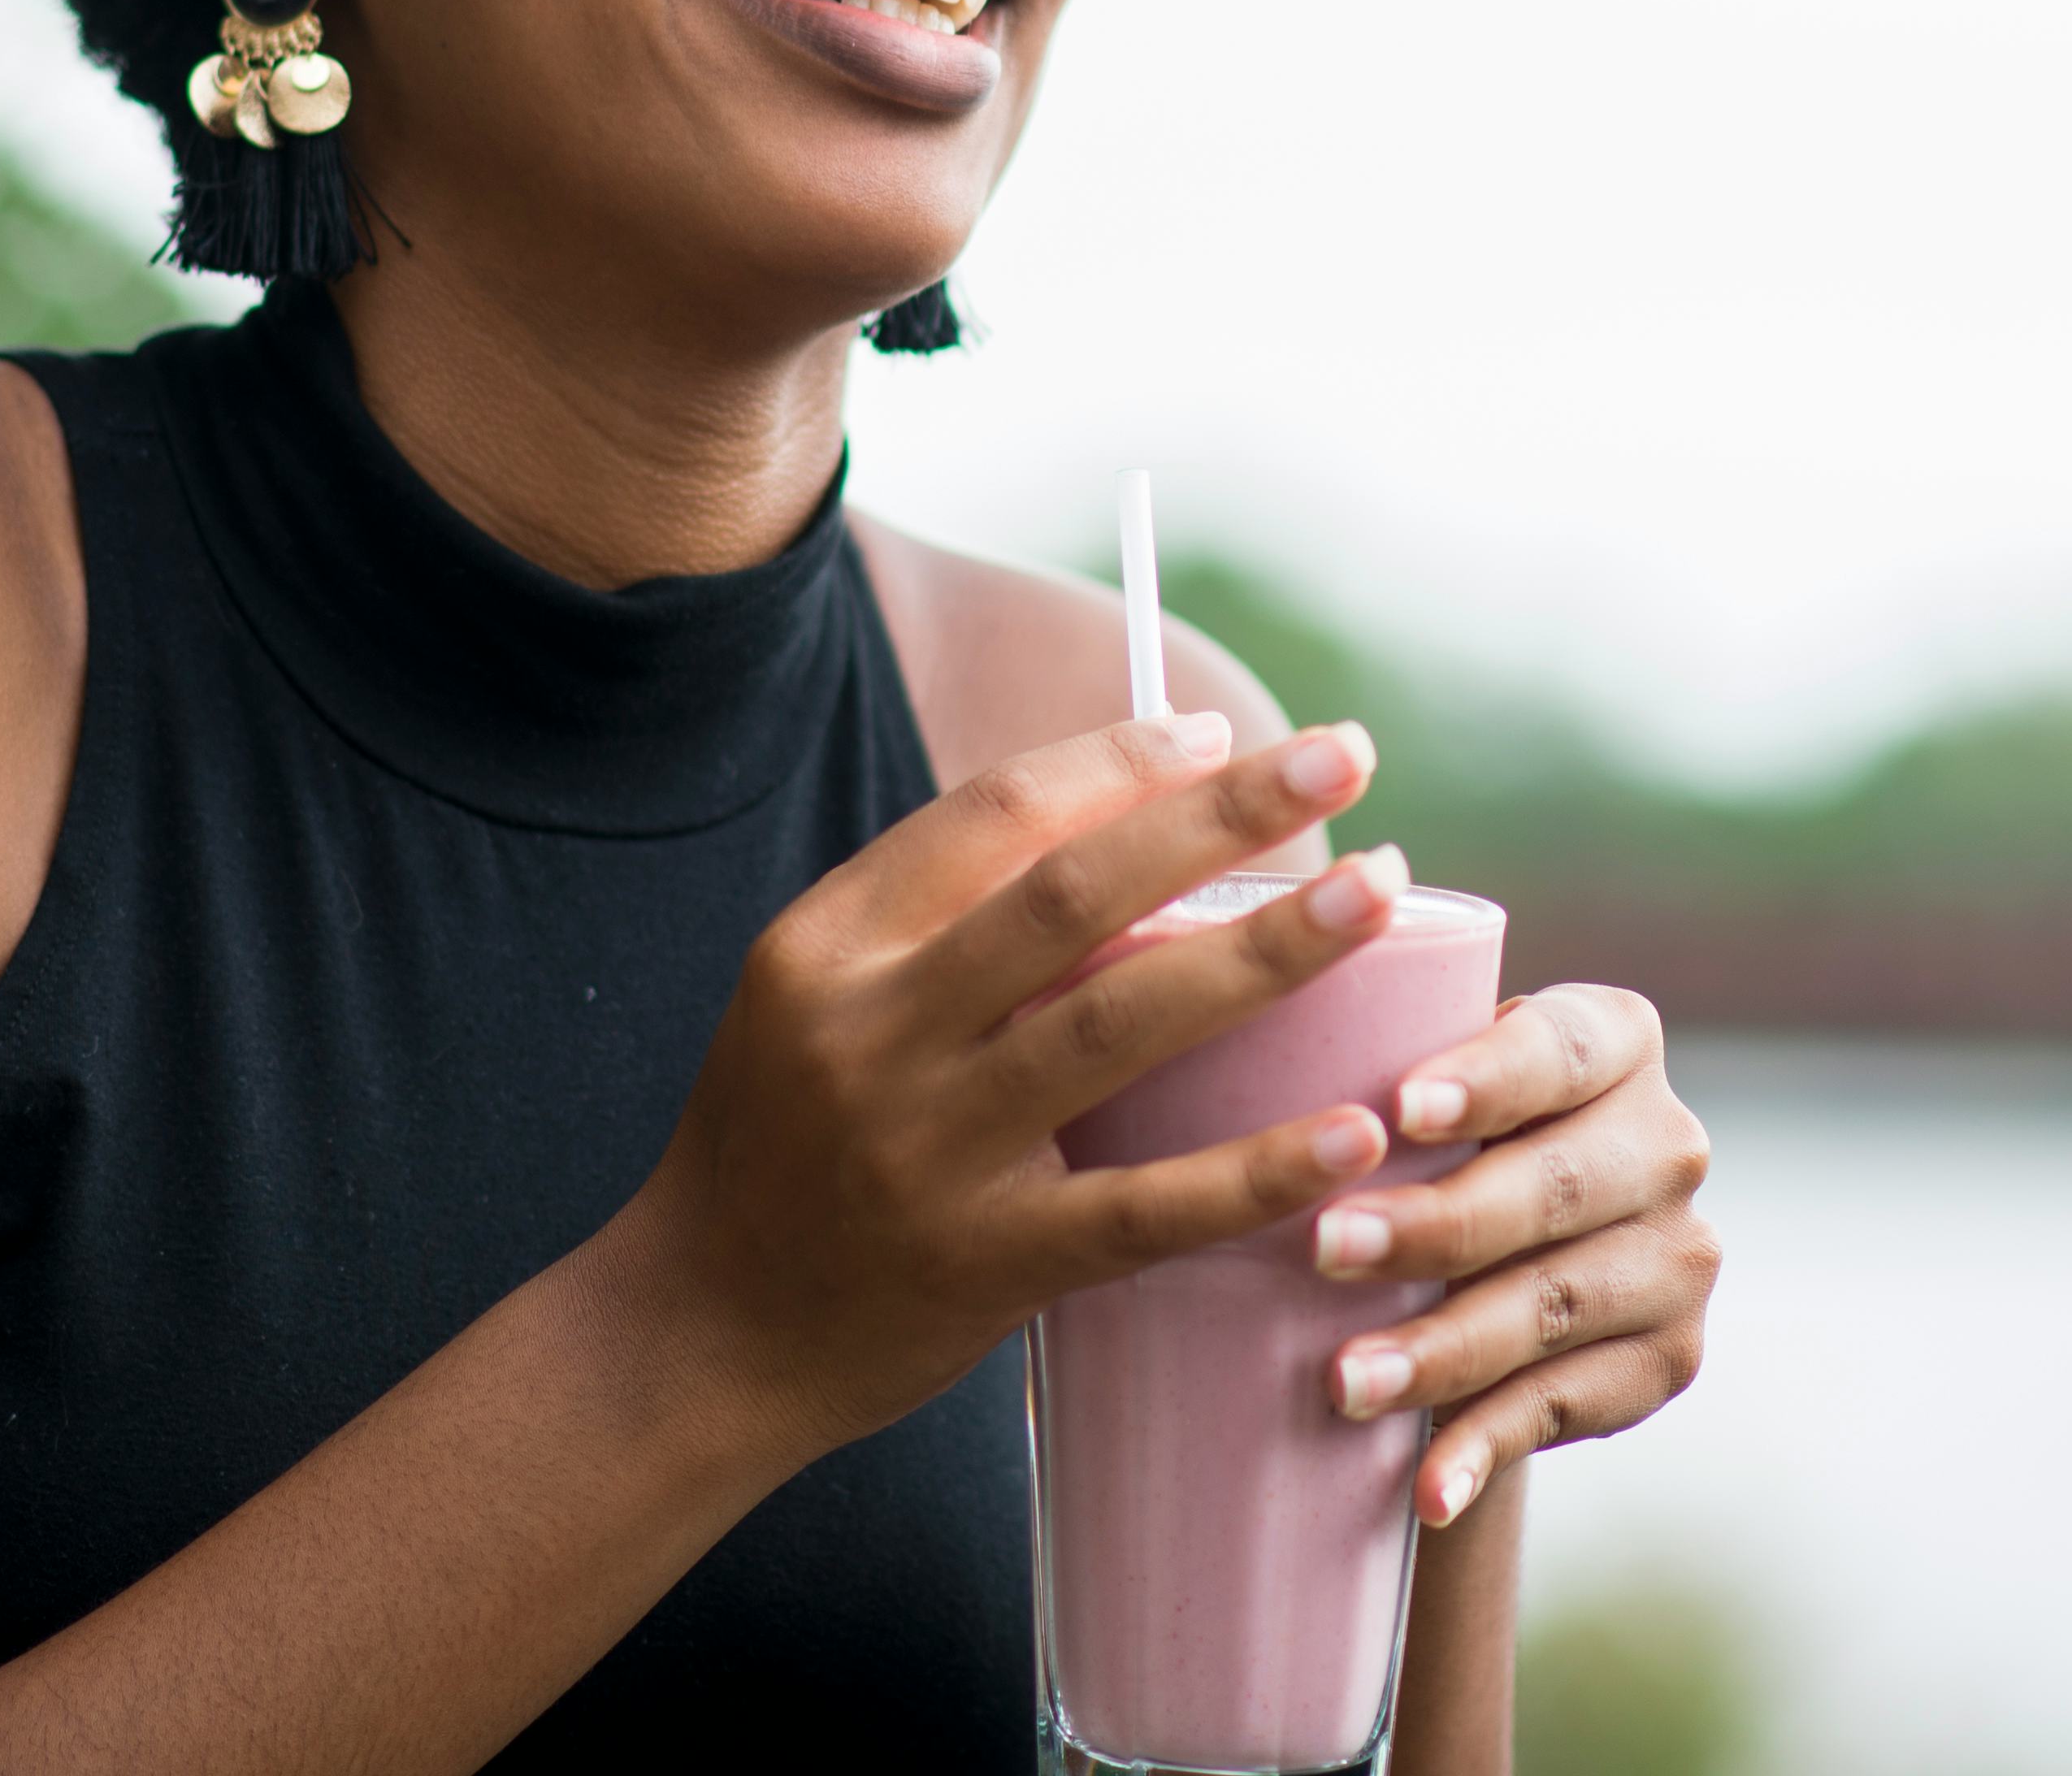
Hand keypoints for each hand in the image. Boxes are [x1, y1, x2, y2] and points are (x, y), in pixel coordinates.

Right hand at [623, 709, 1414, 1454]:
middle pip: (1075, 891)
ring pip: (1119, 1024)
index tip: (1225, 734)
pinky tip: (1351, 1131)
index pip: (995, 813)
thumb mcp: (812, 1002)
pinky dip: (1252, 1169)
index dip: (1123, 762)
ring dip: (1264, 952)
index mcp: (829, 944)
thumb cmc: (783, 1147)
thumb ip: (937, 923)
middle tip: (1344, 757)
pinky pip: (1142, 1209)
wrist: (697, 1337)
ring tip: (1374, 894)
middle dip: (1223, 814)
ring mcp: (924, 1151)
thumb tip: (1121, 820)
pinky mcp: (980, 1266)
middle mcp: (870, 1031)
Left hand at [1305, 984, 1716, 1525]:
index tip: (1398, 1107)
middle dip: (1435, 1225)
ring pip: (1551, 1304)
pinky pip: (1566, 1404)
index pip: (1558, 1050)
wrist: (1482, 1259)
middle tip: (1324, 1250)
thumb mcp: (1425, 1086)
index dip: (1487, 1078)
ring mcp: (1677, 1258)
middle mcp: (1666, 1143)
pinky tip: (1426, 1486)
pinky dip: (1487, 1444)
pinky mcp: (1666, 1358)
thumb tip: (1264, 1067)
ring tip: (1345, 1382)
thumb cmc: (1423, 1141)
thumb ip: (1387, 1059)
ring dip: (1444, 1349)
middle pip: (1554, 1186)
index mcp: (1616, 1042)